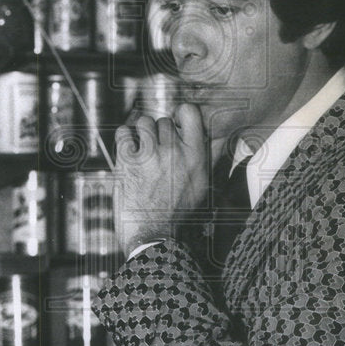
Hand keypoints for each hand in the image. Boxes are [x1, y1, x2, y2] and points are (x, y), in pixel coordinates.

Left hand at [114, 103, 207, 255]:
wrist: (153, 234)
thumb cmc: (179, 212)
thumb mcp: (203, 184)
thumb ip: (210, 157)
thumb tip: (221, 135)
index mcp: (195, 154)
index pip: (191, 111)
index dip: (181, 113)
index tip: (177, 124)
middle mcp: (174, 150)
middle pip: (164, 120)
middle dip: (160, 133)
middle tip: (158, 151)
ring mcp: (149, 153)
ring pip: (143, 121)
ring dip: (141, 133)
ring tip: (142, 149)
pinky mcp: (127, 160)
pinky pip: (123, 132)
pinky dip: (124, 138)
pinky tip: (128, 151)